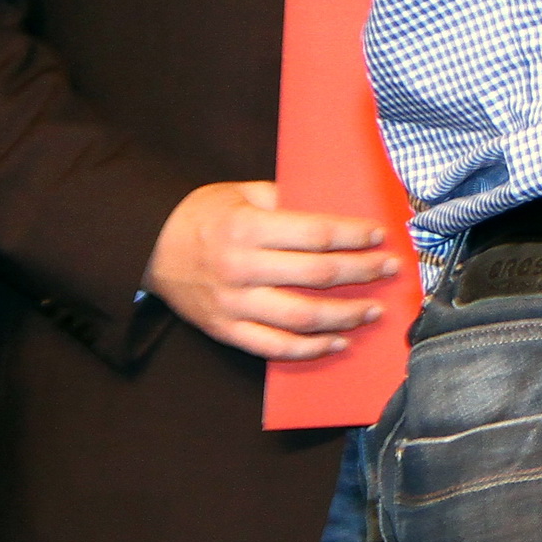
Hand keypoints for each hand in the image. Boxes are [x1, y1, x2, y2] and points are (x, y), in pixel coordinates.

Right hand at [143, 180, 399, 360]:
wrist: (150, 246)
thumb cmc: (206, 214)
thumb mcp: (246, 192)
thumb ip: (289, 200)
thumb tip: (342, 208)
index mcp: (249, 228)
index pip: (316, 234)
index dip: (354, 236)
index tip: (381, 235)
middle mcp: (242, 268)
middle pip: (316, 275)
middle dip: (361, 272)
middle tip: (391, 269)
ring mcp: (234, 304)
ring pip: (301, 317)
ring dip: (344, 316)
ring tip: (374, 311)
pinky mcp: (226, 331)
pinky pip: (274, 347)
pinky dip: (310, 349)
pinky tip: (338, 343)